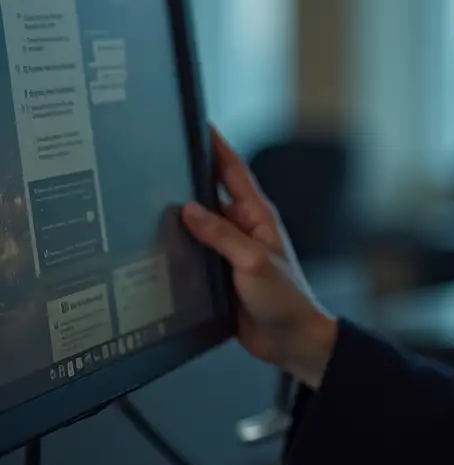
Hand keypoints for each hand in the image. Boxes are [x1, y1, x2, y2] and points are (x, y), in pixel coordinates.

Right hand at [181, 127, 338, 389]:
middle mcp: (245, 229)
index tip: (202, 125)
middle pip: (212, 195)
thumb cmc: (286, 299)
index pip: (234, 172)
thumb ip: (222, 235)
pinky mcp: (222, 273)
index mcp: (258, 216)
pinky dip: (181, 246)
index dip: (218, 147)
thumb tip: (191, 209)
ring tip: (150, 201)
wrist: (291, 339)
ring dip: (181, 216)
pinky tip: (160, 245)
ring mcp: (233, 250)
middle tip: (163, 160)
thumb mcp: (252, 262)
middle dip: (190, 178)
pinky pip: (197, 252)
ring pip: (201, 225)